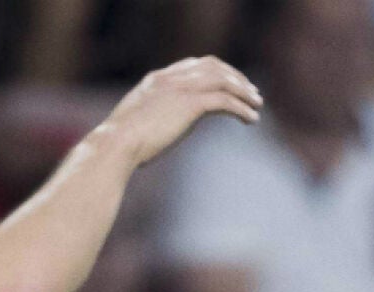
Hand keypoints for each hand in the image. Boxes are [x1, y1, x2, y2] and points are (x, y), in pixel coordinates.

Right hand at [96, 56, 260, 168]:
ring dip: (244, 92)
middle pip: (214, 66)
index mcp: (158, 79)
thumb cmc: (120, 143)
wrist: (116, 144)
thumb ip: (152, 118)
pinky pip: (225, 101)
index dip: (218, 72)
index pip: (195, 64)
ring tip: (257, 106)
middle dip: (236, 77)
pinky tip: (251, 119)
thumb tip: (159, 130)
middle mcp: (171, 78)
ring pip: (224, 81)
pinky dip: (241, 108)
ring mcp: (181, 88)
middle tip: (251, 93)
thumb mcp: (137, 123)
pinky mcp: (190, 104)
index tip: (231, 84)